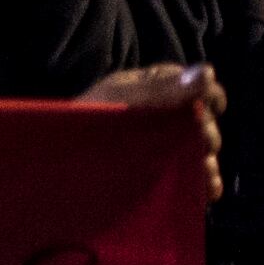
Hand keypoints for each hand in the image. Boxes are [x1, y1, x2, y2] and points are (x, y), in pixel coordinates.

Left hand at [76, 61, 226, 198]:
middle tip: (202, 143)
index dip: (205, 94)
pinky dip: (202, 184)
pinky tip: (206, 191)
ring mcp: (159, 148)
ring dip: (207, 162)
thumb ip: (161, 88)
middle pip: (198, 121)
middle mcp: (160, 117)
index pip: (191, 85)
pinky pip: (188, 178)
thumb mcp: (119, 99)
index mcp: (151, 90)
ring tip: (205, 175)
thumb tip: (208, 73)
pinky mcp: (156, 177)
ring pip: (197, 152)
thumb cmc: (79, 121)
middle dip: (205, 132)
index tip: (212, 104)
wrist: (51, 162)